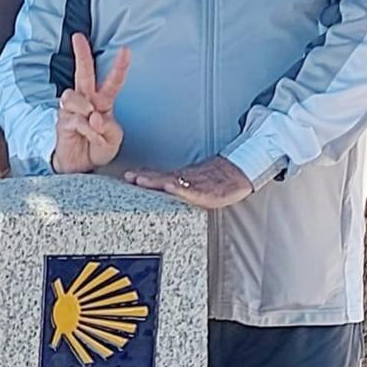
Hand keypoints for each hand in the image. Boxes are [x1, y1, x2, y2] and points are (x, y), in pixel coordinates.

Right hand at [52, 33, 129, 174]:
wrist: (79, 167)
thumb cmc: (96, 149)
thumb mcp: (113, 140)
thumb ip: (110, 129)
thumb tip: (95, 117)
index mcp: (102, 102)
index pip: (112, 82)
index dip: (119, 66)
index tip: (126, 49)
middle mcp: (86, 102)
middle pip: (83, 74)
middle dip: (81, 54)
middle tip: (78, 37)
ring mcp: (72, 111)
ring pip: (72, 95)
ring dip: (84, 107)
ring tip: (93, 120)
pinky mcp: (62, 122)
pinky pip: (76, 120)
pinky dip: (88, 131)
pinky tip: (93, 138)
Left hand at [124, 156, 253, 209]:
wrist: (239, 173)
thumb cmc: (213, 180)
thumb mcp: (191, 181)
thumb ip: (173, 182)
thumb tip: (150, 181)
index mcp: (182, 179)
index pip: (160, 177)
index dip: (144, 176)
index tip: (127, 176)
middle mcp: (188, 180)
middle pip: (164, 178)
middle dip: (147, 179)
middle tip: (131, 178)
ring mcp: (200, 185)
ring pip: (176, 183)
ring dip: (158, 181)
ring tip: (142, 181)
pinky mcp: (213, 193)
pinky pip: (197, 193)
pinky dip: (183, 191)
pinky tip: (172, 188)